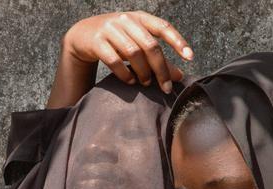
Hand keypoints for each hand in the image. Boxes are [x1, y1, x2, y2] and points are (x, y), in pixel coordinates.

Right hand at [63, 11, 192, 93]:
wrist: (83, 34)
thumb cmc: (117, 40)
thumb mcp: (137, 43)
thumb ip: (158, 58)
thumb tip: (179, 76)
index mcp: (140, 17)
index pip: (163, 27)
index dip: (178, 42)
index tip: (190, 57)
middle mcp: (126, 20)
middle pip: (150, 45)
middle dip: (160, 69)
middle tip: (166, 87)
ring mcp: (110, 29)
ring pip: (133, 53)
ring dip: (143, 72)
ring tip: (145, 83)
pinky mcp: (97, 42)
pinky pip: (114, 60)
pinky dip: (125, 74)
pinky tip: (130, 81)